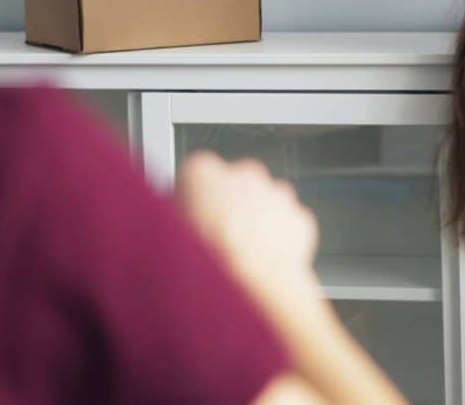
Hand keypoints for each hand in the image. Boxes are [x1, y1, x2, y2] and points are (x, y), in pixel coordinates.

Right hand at [176, 151, 322, 305]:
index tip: (189, 221)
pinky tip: (264, 263)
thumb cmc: (208, 265)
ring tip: (242, 258)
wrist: (250, 290)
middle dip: (229, 208)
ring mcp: (276, 193)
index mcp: (202, 173)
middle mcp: (243, 174)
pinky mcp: (299, 217)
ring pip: (265, 203)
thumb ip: (171, 222)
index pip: (194, 178)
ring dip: (256, 223)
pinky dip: (280, 240)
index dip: (192, 203)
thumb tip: (166, 230)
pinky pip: (288, 225)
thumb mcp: (165, 238)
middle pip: (234, 186)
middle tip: (217, 242)